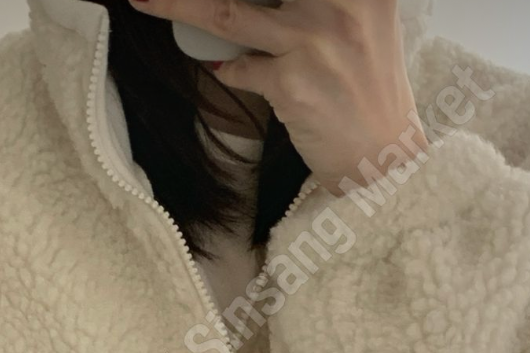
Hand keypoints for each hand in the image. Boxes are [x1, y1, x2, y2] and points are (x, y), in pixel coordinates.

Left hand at [129, 0, 427, 194]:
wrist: (385, 160)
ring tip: (145, 0)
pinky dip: (229, 69)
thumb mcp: (361, 21)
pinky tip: (228, 69)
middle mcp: (341, 3)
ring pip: (226, 13)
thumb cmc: (368, 89)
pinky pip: (240, 69)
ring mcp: (314, 42)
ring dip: (177, 5)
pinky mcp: (292, 83)